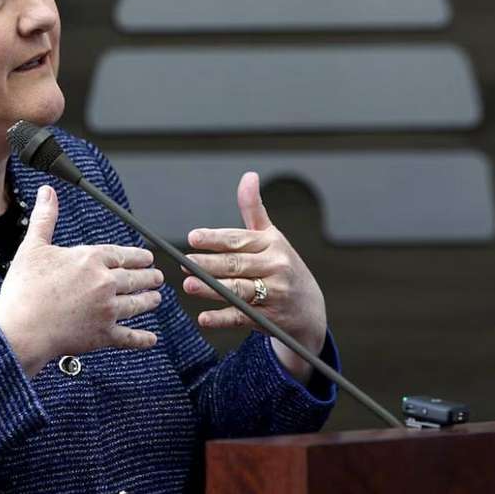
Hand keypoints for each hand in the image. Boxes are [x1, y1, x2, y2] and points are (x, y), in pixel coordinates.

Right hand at [0, 185, 161, 374]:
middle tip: (157, 277)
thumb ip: (45, 218)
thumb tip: (47, 194)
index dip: (138, 256)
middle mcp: (104, 282)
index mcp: (90, 259)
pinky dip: (142, 339)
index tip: (147, 257)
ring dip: (149, 301)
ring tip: (156, 299)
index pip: (123, 254)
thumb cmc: (24, 290)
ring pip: (137, 304)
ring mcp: (107, 309)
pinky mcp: (103, 334)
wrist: (21, 328)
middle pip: (135, 278)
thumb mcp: (33, 247)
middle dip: (149, 277)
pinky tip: (151, 338)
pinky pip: (129, 337)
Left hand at [182, 172, 327, 380]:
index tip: (193, 237)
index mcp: (271, 244)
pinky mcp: (268, 318)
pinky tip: (204, 318)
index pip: (238, 240)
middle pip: (236, 264)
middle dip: (209, 263)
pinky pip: (242, 317)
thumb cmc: (283, 266)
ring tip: (189, 285)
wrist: (309, 309)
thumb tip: (248, 175)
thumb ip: (254, 209)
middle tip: (185, 262)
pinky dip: (222, 318)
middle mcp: (275, 266)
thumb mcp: (272, 236)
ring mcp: (273, 293)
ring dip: (212, 288)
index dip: (215, 238)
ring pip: (238, 289)